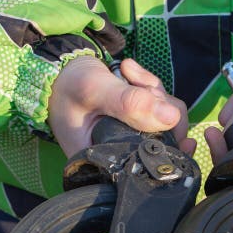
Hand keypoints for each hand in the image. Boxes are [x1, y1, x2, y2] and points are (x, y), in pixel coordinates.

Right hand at [48, 57, 195, 156]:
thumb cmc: (68, 85)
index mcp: (107, 161)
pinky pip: (161, 103)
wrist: (59, 70)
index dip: (169, 143)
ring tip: (126, 72)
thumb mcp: (94, 90)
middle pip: (167, 138)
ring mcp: (134, 136)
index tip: (173, 121)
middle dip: (158, 105)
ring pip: (167, 117)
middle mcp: (124, 153)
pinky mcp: (139, 120)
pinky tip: (128, 70)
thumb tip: (172, 117)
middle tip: (133, 81)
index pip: (150, 162)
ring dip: (153, 90)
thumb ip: (130, 103)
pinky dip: (150, 84)